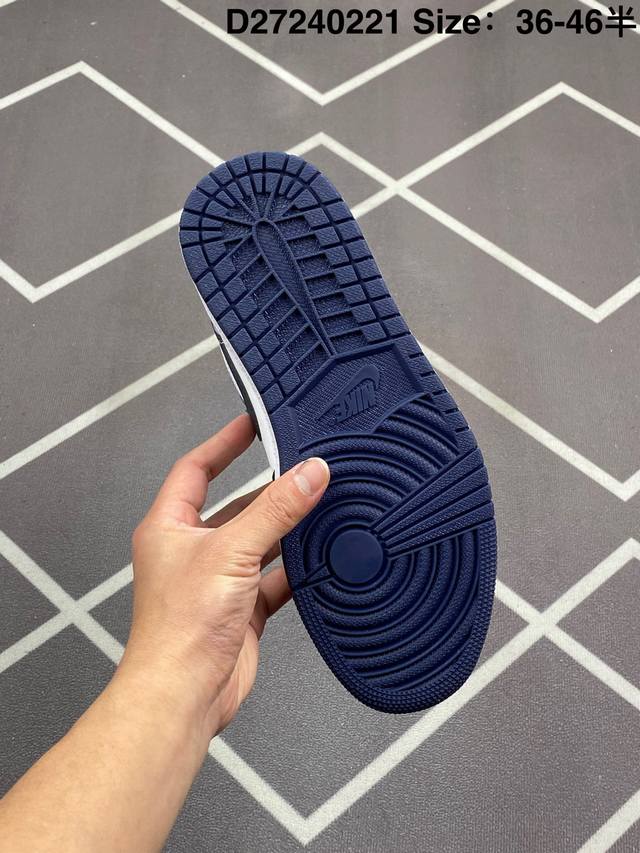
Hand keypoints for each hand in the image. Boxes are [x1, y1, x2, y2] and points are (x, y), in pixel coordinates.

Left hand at [120, 414, 329, 737]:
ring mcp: (217, 581)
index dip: (223, 444)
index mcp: (169, 528)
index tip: (252, 424)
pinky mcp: (240, 609)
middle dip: (268, 492)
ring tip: (319, 508)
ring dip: (286, 531)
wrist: (184, 694)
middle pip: (235, 507)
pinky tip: (319, 561)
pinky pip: (274, 579)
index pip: (196, 469)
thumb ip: (275, 511)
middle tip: (303, 470)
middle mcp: (191, 551)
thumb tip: (307, 474)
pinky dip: (296, 570)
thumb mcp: (232, 552)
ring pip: (258, 543)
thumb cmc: (179, 629)